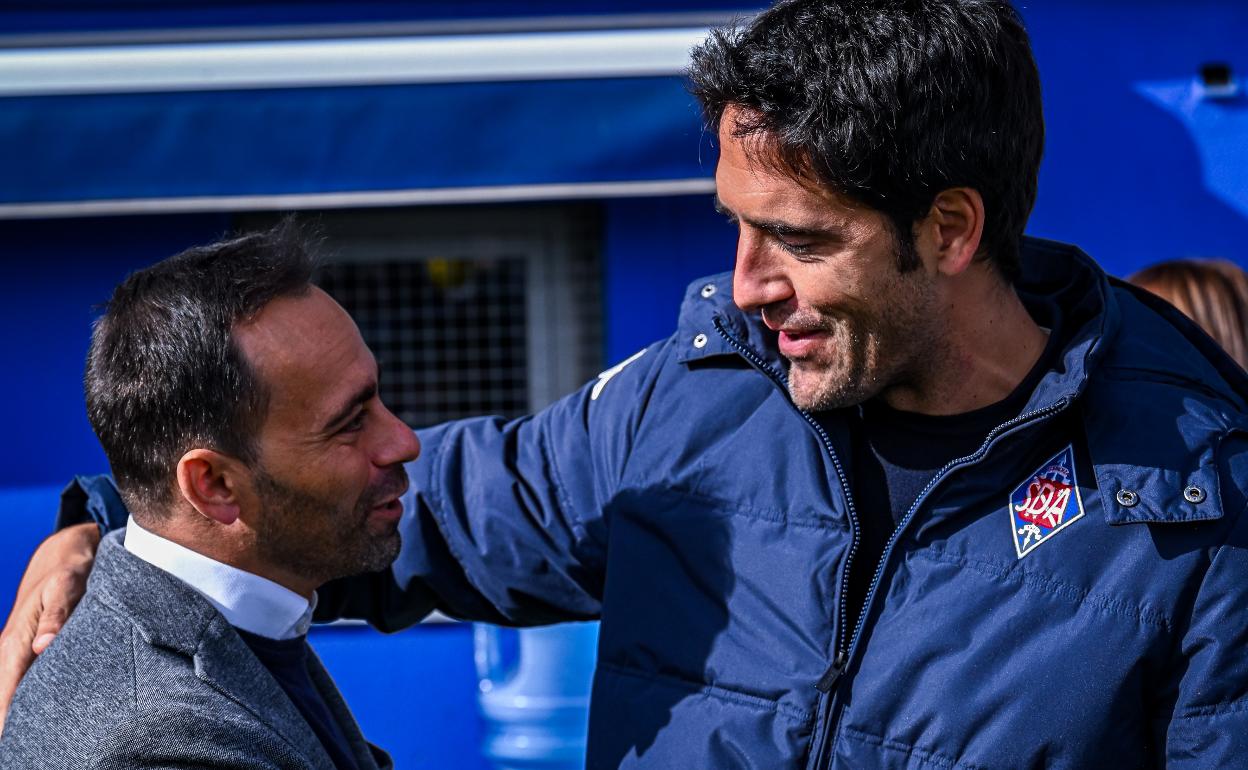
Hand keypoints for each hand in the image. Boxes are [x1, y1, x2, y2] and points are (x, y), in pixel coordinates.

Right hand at [0, 522, 99, 732]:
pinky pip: (19, 685)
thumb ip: (57, 615)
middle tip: (26, 756)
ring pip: (10, 695)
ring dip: (15, 720)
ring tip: (26, 750)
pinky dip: (19, 705)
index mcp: (15, 644)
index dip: (6, 721)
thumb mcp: (67, 586)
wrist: (64, 553)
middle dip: (11, 729)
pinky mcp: (26, 654)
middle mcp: (9, 653)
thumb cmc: (68, 570)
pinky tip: (30, 728)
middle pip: (3, 701)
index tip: (12, 744)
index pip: (4, 693)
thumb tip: (42, 646)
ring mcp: (15, 655)